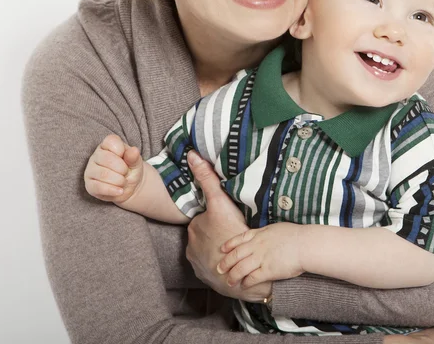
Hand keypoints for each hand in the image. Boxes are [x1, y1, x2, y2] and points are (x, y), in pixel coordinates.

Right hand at [84, 135, 143, 203]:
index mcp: (107, 145)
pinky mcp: (89, 185)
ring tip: (123, 182)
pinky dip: (112, 190)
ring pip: (103, 174)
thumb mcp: (136, 162)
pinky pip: (98, 187)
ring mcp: (90, 170)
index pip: (110, 141)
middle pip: (107, 159)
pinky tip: (120, 191)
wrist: (129, 186)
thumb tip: (134, 150)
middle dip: (122, 168)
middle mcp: (96, 156)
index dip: (121, 151)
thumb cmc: (131, 169)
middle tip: (126, 172)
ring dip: (119, 180)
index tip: (126, 158)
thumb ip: (134, 156)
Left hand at [185, 151, 271, 302]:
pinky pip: (211, 266)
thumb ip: (207, 178)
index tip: (226, 216)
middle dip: (214, 231)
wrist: (241, 270)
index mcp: (194, 228)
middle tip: (232, 229)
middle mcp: (191, 247)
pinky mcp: (207, 277)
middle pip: (204, 233)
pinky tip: (230, 259)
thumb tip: (191, 155)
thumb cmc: (230, 234)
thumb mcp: (220, 202)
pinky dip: (218, 263)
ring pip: (207, 250)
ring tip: (232, 244)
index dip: (215, 215)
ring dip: (216, 248)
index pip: (203, 217)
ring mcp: (198, 264)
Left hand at [218, 223, 303, 287]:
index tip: (222, 249)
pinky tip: (243, 286)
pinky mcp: (267, 271)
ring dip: (233, 276)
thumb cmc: (295, 234)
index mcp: (259, 234)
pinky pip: (252, 278)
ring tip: (229, 281)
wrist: (305, 244)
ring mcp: (261, 258)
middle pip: (236, 255)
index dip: (229, 245)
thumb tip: (263, 234)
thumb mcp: (276, 228)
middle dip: (225, 263)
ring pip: (240, 268)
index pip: (239, 239)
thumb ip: (266, 232)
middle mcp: (257, 246)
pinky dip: (246, 283)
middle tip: (219, 269)